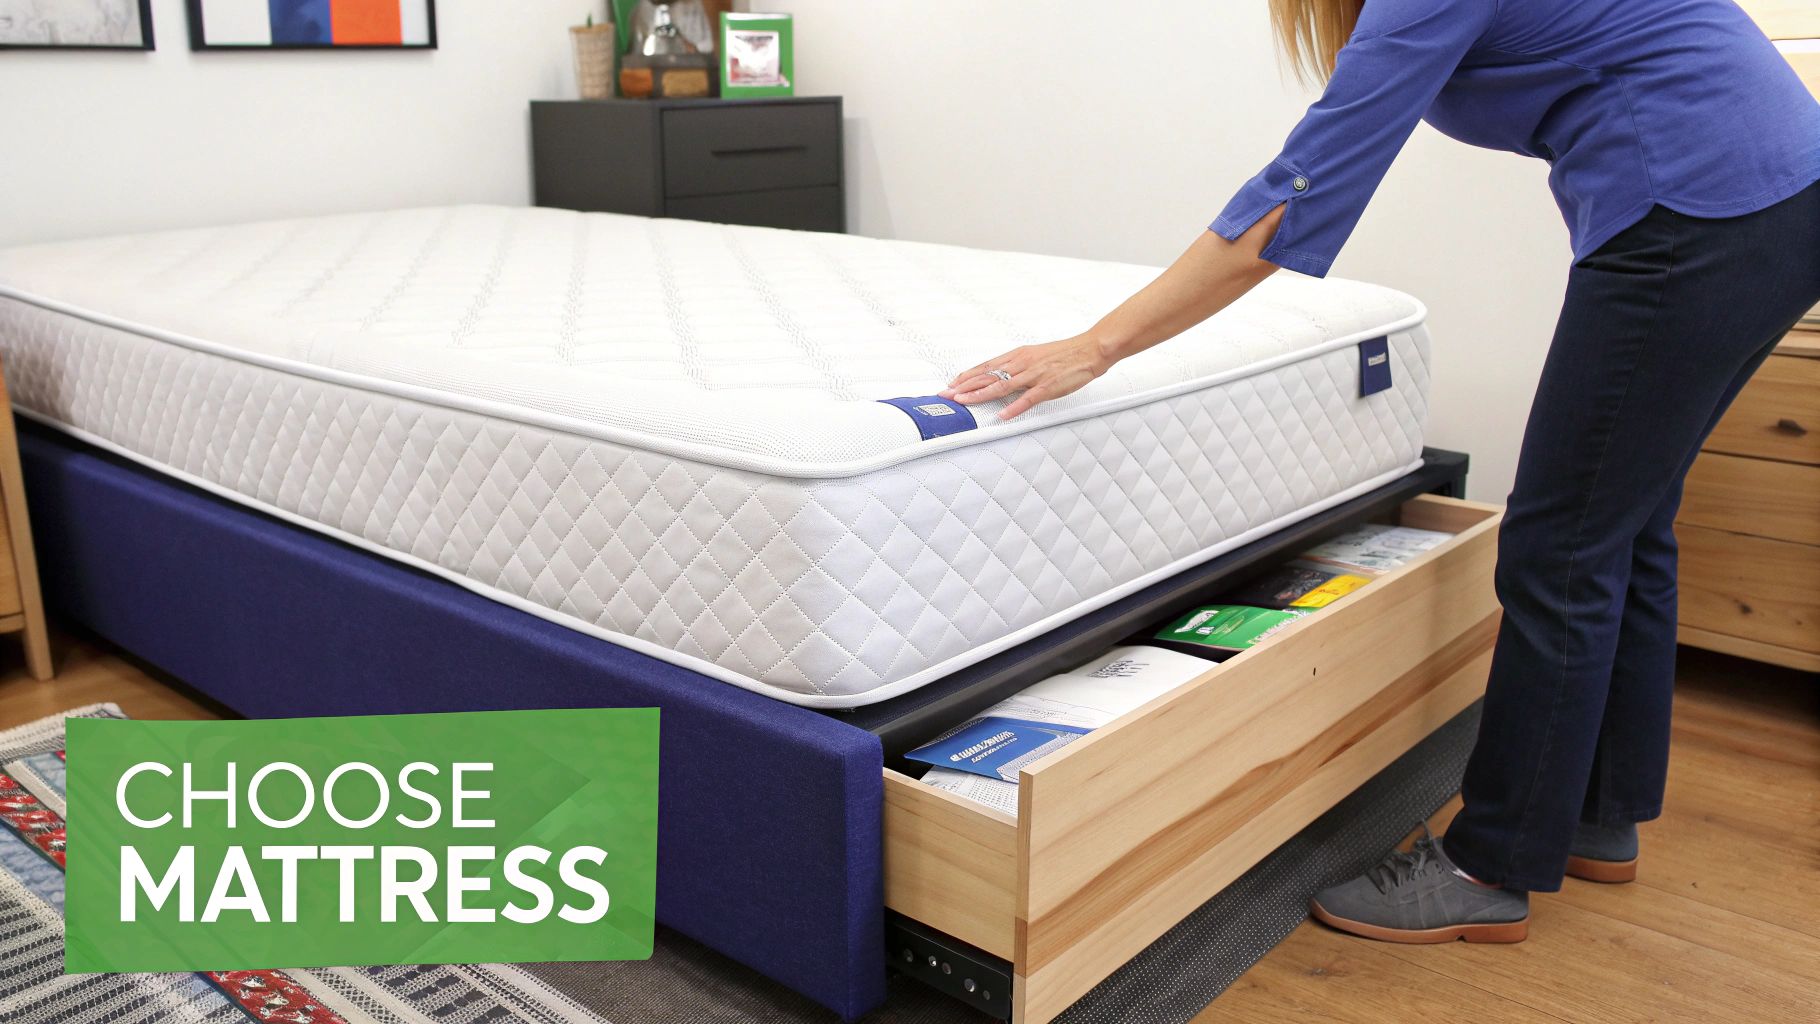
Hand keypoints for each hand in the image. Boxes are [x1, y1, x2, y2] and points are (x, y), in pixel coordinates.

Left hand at [940, 334, 1113, 420]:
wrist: (1090, 349)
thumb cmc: (1065, 354)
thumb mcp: (1035, 356)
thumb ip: (1018, 366)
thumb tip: (1002, 376)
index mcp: (1018, 356)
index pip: (986, 366)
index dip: (967, 376)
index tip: (952, 384)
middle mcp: (1022, 363)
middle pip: (987, 375)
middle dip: (964, 385)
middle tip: (946, 394)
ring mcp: (1034, 375)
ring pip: (1001, 385)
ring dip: (979, 394)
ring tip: (963, 401)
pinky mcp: (1048, 386)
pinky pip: (1027, 399)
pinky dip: (1013, 407)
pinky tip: (1001, 415)